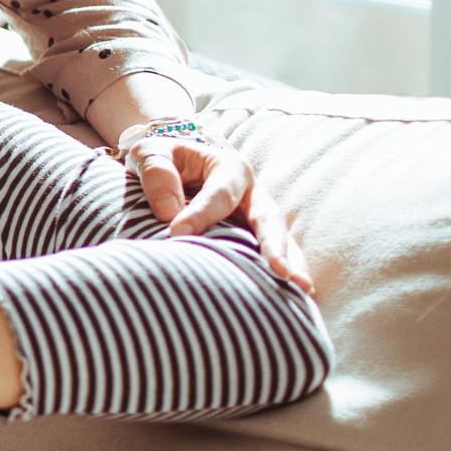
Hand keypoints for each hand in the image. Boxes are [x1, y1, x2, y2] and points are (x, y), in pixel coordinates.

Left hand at [124, 130, 314, 297]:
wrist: (166, 169)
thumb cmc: (159, 161)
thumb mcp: (148, 152)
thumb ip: (156, 172)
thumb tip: (169, 213)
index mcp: (228, 168)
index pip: (219, 195)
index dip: (200, 214)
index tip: (176, 234)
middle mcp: (251, 193)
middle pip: (267, 219)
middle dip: (274, 245)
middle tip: (280, 271)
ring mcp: (256, 218)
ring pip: (278, 241)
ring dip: (290, 264)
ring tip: (301, 290)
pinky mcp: (252, 238)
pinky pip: (270, 257)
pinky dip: (280, 274)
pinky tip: (294, 298)